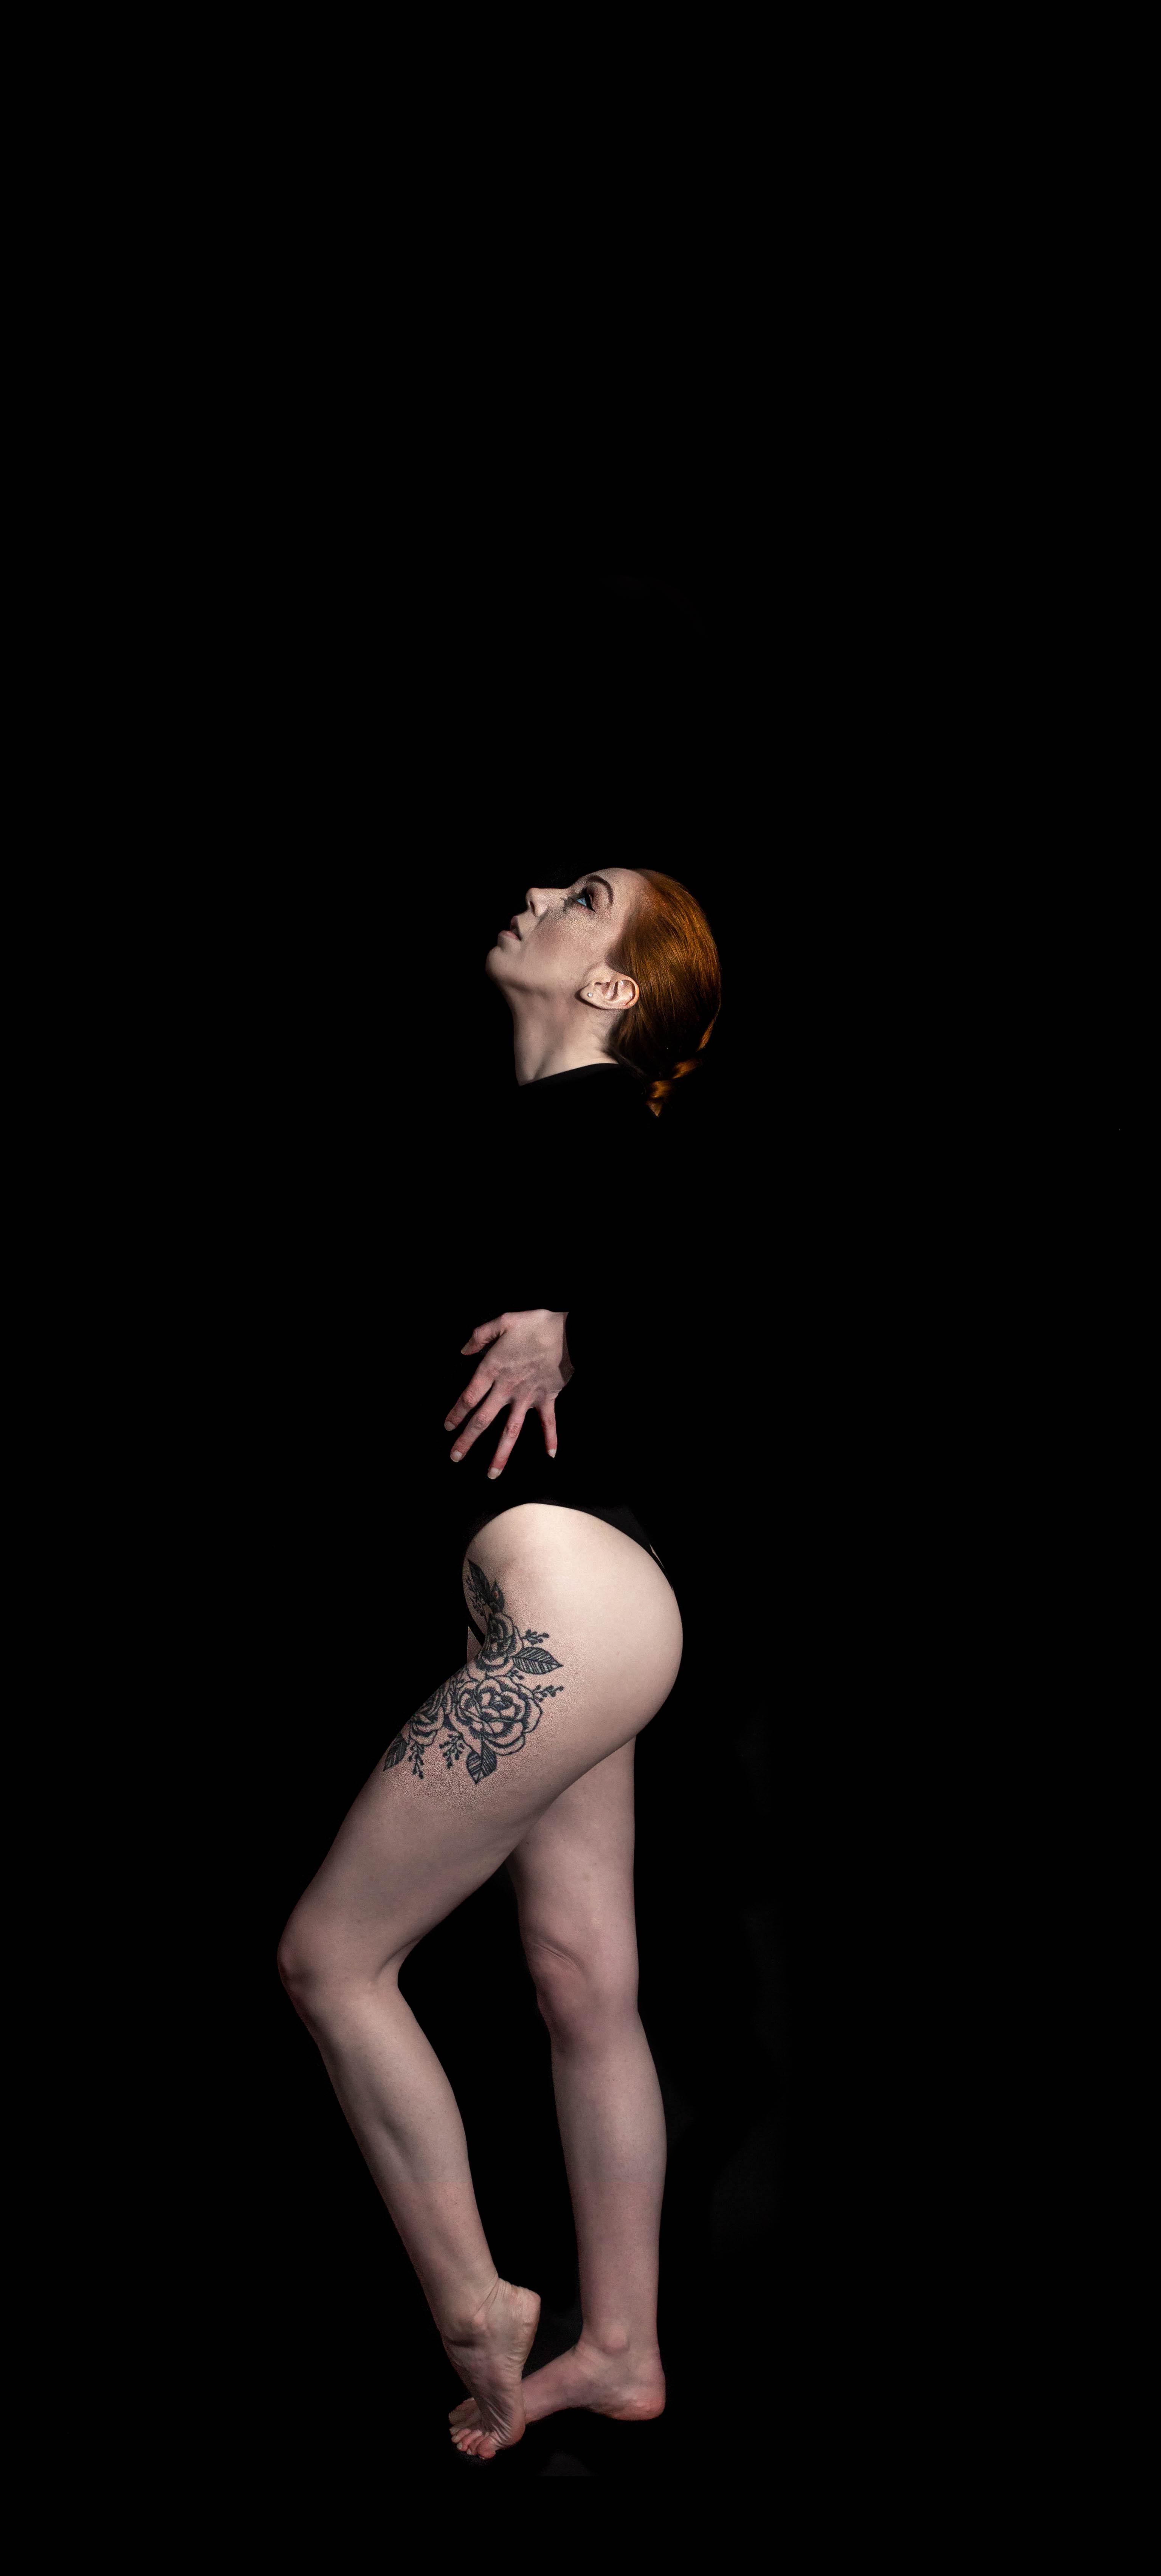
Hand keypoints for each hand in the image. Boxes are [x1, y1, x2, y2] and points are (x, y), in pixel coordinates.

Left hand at [444, 1309, 573, 1478]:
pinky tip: (550, 1455)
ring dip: (500, 1454)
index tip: (447, 1427)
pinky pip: (548, 1422)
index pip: (469, 1397)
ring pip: (511, 1431)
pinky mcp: (548, 1398)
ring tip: (491, 1474)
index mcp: (493, 1369)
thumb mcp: (503, 1321)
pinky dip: (550, 1438)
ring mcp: (528, 1397)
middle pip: (483, 1420)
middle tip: (455, 1457)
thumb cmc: (535, 1324)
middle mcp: (507, 1388)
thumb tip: (463, 1351)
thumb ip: (480, 1336)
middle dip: (467, 1440)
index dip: (456, 1413)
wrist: (569, 1332)